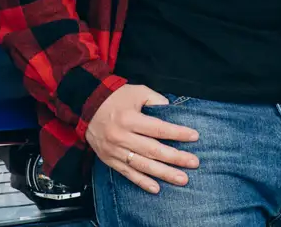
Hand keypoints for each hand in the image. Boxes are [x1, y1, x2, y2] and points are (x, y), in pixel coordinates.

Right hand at [85, 84, 199, 193]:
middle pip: (153, 150)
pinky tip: (157, 188)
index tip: (194, 136)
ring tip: (182, 179)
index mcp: (129, 118)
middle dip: (175, 157)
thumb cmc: (115, 97)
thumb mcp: (136, 91)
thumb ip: (155, 100)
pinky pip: (128, 174)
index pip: (157, 128)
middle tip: (194, 163)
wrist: (85, 106)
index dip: (177, 133)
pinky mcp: (109, 160)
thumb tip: (173, 111)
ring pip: (143, 165)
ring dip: (164, 173)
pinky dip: (142, 182)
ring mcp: (115, 150)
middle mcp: (121, 136)